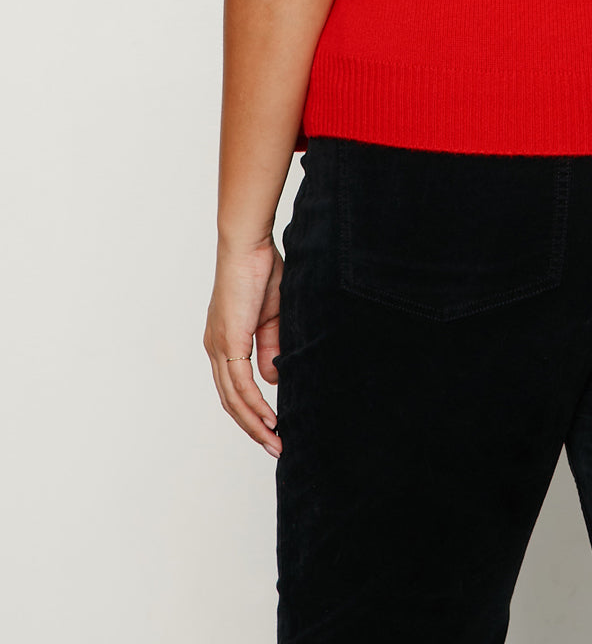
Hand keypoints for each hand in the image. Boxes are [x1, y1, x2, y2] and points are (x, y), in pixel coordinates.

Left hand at [203, 237, 283, 458]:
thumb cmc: (261, 271)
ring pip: (233, 399)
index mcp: (224, 341)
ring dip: (254, 423)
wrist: (248, 246)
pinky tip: (269, 418)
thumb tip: (272, 379)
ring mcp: (218, 346)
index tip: (272, 428)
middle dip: (252, 427)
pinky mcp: (228, 341)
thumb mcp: (272, 316)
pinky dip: (254, 404)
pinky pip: (240, 383)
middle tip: (274, 446)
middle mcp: (215, 348)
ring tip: (275, 441)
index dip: (251, 411)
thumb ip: (270, 347)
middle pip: (229, 401)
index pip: (233, 388)